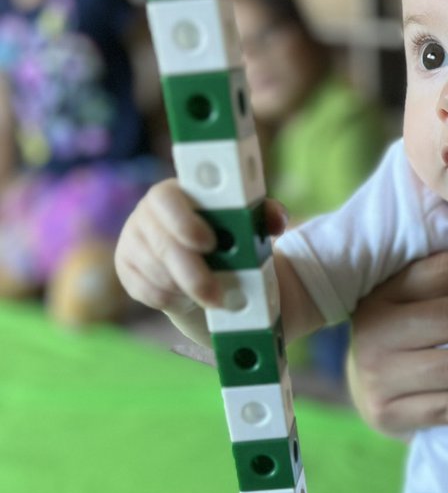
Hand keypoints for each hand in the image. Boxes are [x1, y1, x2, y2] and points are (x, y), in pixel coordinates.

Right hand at [115, 178, 286, 315]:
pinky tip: (187, 297)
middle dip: (193, 275)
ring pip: (156, 272)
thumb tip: (277, 219)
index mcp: (176, 193)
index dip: (184, 222)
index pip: (167, 199)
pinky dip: (172, 300)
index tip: (210, 244)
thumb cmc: (229, 239)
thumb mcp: (249, 226)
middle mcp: (148, 214)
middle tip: (218, 297)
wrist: (207, 270)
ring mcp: (133, 241)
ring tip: (211, 295)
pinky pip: (146, 291)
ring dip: (186, 290)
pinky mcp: (126, 270)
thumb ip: (264, 215)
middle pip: (162, 244)